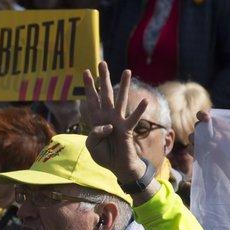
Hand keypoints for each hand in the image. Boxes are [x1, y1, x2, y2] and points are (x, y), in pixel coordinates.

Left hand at [81, 62, 149, 183]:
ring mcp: (118, 121)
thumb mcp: (91, 145)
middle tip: (102, 63)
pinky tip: (143, 100)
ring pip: (120, 100)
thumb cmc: (104, 154)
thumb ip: (94, 134)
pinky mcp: (127, 130)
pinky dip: (138, 110)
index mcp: (97, 119)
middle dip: (103, 78)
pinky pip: (133, 119)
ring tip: (127, 71)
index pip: (91, 100)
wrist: (117, 166)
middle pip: (105, 94)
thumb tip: (107, 126)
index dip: (89, 87)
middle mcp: (108, 116)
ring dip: (124, 86)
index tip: (86, 72)